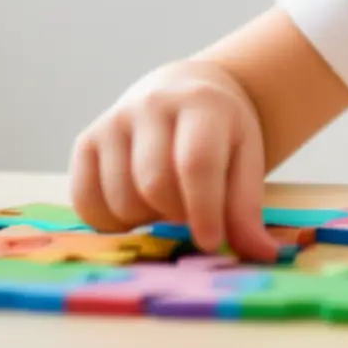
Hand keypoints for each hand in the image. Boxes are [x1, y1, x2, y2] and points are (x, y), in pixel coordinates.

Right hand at [68, 59, 277, 260]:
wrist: (180, 93)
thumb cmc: (218, 133)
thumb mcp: (246, 158)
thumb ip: (248, 207)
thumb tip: (262, 254)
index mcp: (201, 104)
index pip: (196, 163)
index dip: (203, 210)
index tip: (211, 242)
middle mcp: (152, 105)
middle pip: (155, 184)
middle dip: (175, 215)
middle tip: (189, 215)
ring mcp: (114, 121)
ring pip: (119, 198)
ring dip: (145, 220)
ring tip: (165, 205)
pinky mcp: (86, 140)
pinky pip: (85, 201)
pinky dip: (110, 221)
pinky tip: (134, 209)